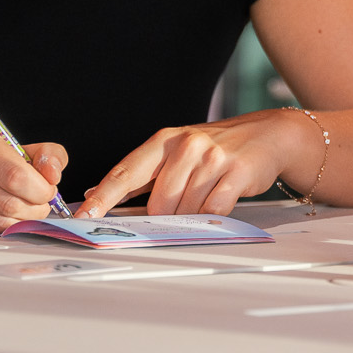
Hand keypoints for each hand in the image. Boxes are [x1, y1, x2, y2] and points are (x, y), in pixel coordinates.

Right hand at [0, 120, 65, 231]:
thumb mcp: (9, 142)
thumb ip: (43, 154)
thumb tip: (53, 175)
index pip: (15, 174)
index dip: (40, 189)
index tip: (48, 190)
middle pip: (8, 201)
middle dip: (35, 208)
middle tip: (40, 204)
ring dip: (20, 221)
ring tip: (25, 211)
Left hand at [79, 110, 308, 216]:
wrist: (267, 135)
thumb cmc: (218, 147)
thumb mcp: (176, 151)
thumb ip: (141, 173)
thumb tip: (96, 191)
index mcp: (164, 141)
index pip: (126, 172)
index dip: (103, 196)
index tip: (85, 215)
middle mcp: (186, 145)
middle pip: (158, 202)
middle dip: (164, 217)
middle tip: (178, 211)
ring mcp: (211, 158)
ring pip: (185, 209)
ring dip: (191, 216)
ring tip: (204, 200)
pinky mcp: (236, 172)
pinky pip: (212, 210)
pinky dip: (212, 216)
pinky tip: (219, 203)